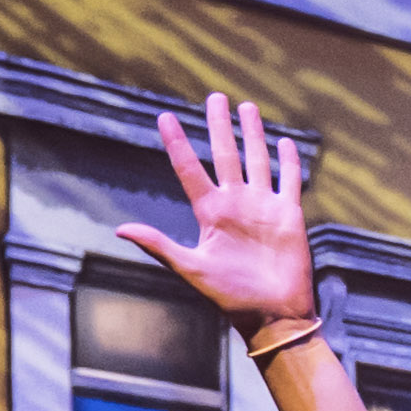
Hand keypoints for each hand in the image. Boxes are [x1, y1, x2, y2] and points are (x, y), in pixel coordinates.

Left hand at [115, 89, 319, 328]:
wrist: (272, 313)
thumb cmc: (230, 297)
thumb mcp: (191, 269)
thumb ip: (159, 246)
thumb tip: (120, 230)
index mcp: (210, 213)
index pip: (189, 169)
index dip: (176, 143)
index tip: (164, 117)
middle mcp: (236, 203)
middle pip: (225, 154)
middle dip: (219, 125)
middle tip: (215, 97)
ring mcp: (263, 207)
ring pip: (257, 160)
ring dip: (253, 134)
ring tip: (247, 108)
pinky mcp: (290, 215)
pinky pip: (289, 181)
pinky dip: (288, 161)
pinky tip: (284, 142)